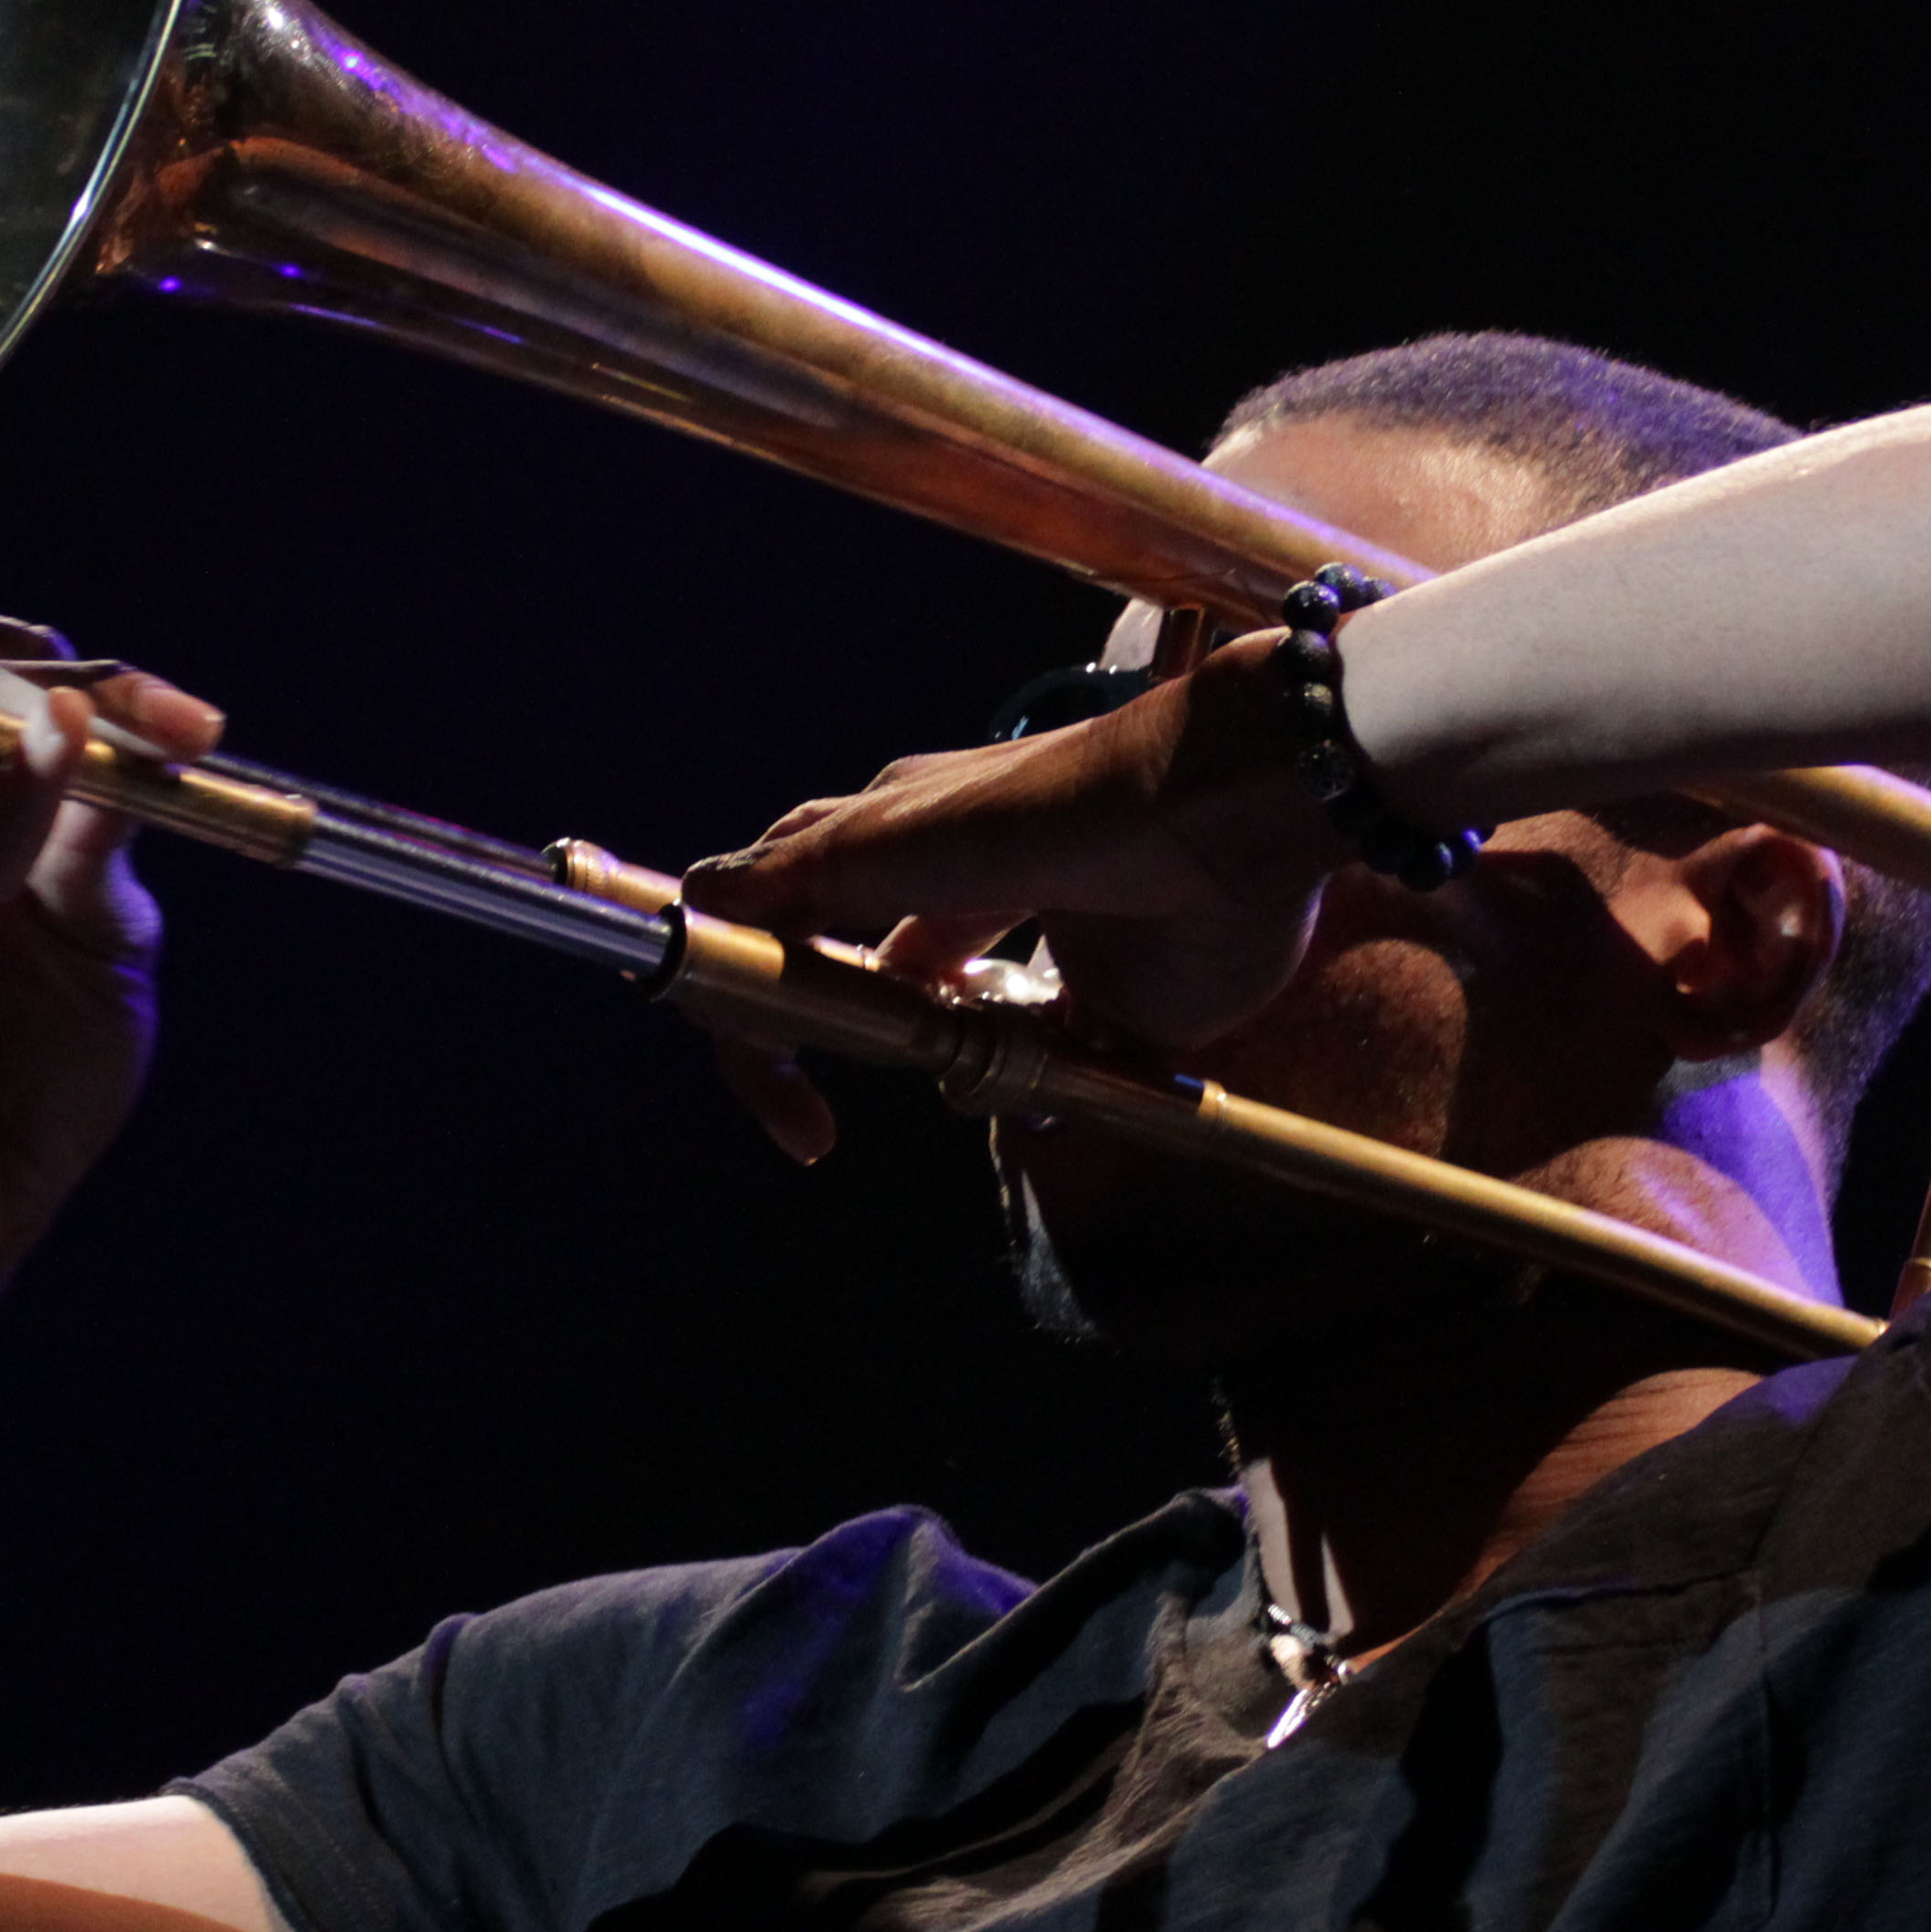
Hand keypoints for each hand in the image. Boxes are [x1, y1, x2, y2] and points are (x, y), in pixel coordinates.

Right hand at [0, 605, 223, 1301]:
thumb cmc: (36, 1084)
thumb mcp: (105, 950)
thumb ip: (104, 850)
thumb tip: (134, 744)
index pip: (10, 686)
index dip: (96, 682)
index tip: (196, 727)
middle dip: (23, 676)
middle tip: (105, 711)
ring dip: (8, 754)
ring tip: (70, 755)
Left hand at [682, 635, 1346, 1156]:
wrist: (1239, 807)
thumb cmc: (1215, 901)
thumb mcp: (1120, 1019)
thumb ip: (1052, 1055)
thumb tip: (992, 1100)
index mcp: (984, 880)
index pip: (887, 959)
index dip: (874, 1036)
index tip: (873, 1122)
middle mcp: (924, 840)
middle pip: (809, 921)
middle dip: (793, 1021)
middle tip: (802, 1123)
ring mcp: (888, 833)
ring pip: (766, 907)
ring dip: (746, 1006)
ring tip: (762, 1095)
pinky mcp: (859, 843)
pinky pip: (737, 903)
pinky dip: (704, 959)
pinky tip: (692, 1004)